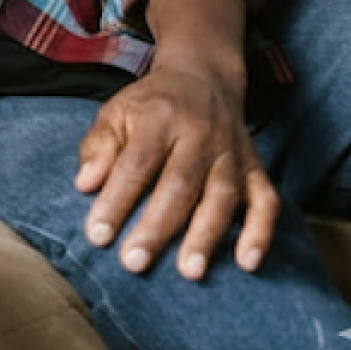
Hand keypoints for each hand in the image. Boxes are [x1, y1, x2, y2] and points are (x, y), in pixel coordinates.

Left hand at [75, 17, 280, 280]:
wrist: (203, 77)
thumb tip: (84, 184)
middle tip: (135, 263)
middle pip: (180, 184)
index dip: (116, 201)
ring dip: (207, 235)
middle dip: (158, 227)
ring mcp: (231, 151)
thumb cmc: (150, 106)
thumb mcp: (115, 112)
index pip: (135, 164)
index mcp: (158, 118)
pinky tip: (247, 263)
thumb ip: (99, 147)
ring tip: (190, 272)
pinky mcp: (256, 166)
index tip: (97, 237)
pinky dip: (260, 231)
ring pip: (223, 195)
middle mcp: (200, 134)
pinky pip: (266, 200)